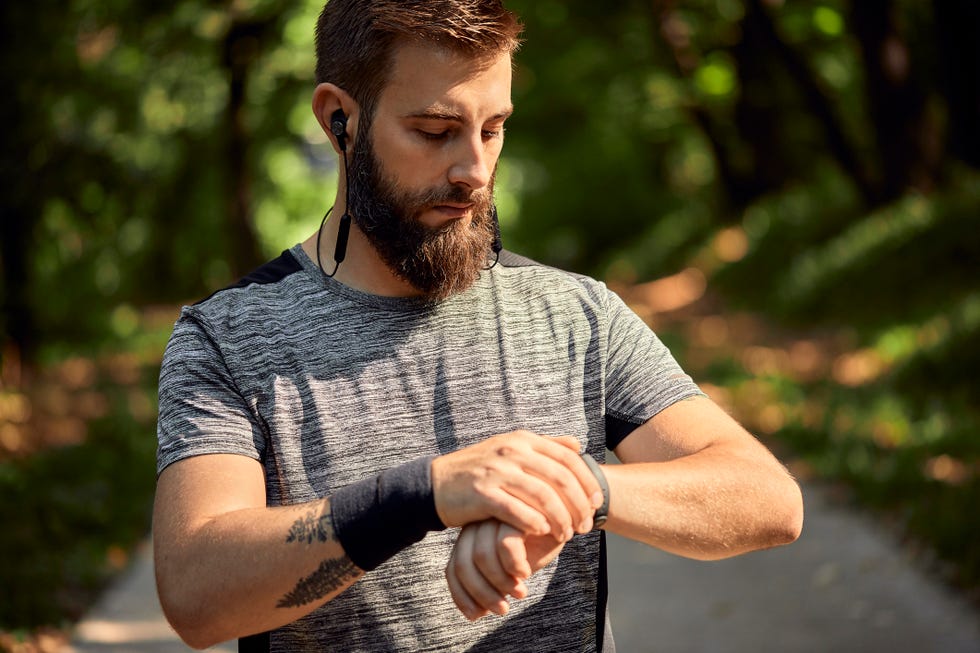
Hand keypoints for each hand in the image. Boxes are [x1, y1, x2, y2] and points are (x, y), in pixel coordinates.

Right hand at [431, 430, 601, 540]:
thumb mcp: (511, 449)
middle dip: (578, 505)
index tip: (596, 504)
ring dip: (560, 519)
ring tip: (566, 536)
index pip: (568, 459)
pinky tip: (542, 533)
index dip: (587, 483)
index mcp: (523, 440)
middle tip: (585, 526)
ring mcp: (497, 471)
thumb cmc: (481, 470)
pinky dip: (534, 522)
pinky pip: (517, 510)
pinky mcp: (483, 493)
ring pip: (543, 496)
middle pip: (560, 478)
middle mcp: (513, 451)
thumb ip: (545, 446)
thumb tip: (577, 445)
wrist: (437, 484)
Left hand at [445, 520, 565, 620]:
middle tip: (502, 609)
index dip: (461, 595)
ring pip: (482, 556)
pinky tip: (525, 572)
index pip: (453, 569)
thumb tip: (474, 614)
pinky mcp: (516, 511)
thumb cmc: (536, 545)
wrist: (564, 520)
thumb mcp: (509, 568)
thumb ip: (490, 583)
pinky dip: (514, 565)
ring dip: (500, 583)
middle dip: (482, 593)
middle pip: (464, 564)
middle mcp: (478, 523)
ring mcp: (495, 515)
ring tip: (519, 593)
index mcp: (471, 536)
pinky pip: (505, 543)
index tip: (476, 615)